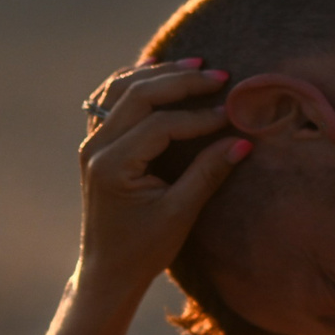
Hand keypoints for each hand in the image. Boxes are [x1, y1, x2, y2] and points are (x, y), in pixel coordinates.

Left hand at [74, 59, 244, 301]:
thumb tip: (242, 141)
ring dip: (158, 74)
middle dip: (181, 81)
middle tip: (220, 75)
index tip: (232, 114)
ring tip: (195, 65)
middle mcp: (96, 148)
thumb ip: (208, 174)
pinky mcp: (96, 144)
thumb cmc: (143, 249)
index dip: (200, 117)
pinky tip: (156, 68)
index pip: (160, 124)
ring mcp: (92, 144)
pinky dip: (134, 81)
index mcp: (112, 166)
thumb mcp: (179, 214)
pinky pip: (110, 100)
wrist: (108, 270)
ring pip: (120, 90)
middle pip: (138, 95)